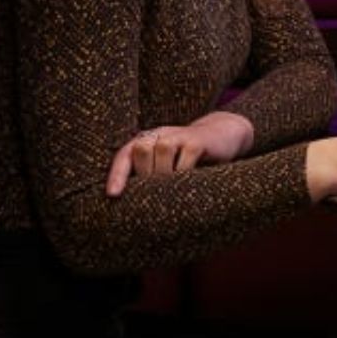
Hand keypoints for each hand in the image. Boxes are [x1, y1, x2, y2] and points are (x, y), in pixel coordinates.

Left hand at [106, 112, 254, 195]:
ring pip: (162, 150)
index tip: (113, 195)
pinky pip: (186, 157)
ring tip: (171, 189)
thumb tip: (129, 203)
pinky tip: (188, 182)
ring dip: (164, 173)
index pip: (125, 155)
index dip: (117, 175)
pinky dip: (184, 172)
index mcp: (147, 140)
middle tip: (155, 193)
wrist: (223, 135)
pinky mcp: (198, 141)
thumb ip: (151, 173)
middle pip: (141, 149)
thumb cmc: (189, 157)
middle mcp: (161, 134)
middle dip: (145, 174)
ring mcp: (180, 135)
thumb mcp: (168, 163)